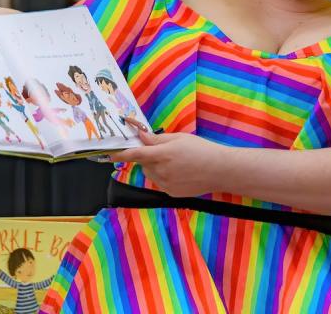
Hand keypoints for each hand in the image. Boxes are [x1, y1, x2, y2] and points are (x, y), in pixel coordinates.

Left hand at [110, 131, 227, 196]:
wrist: (219, 170)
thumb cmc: (201, 149)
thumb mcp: (180, 138)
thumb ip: (158, 139)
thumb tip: (141, 136)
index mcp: (162, 154)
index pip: (135, 154)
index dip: (121, 154)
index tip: (110, 154)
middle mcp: (161, 170)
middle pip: (144, 164)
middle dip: (149, 158)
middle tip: (166, 152)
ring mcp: (165, 184)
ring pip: (151, 174)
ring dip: (156, 168)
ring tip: (177, 163)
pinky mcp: (170, 193)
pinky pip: (160, 183)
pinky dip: (165, 177)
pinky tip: (181, 173)